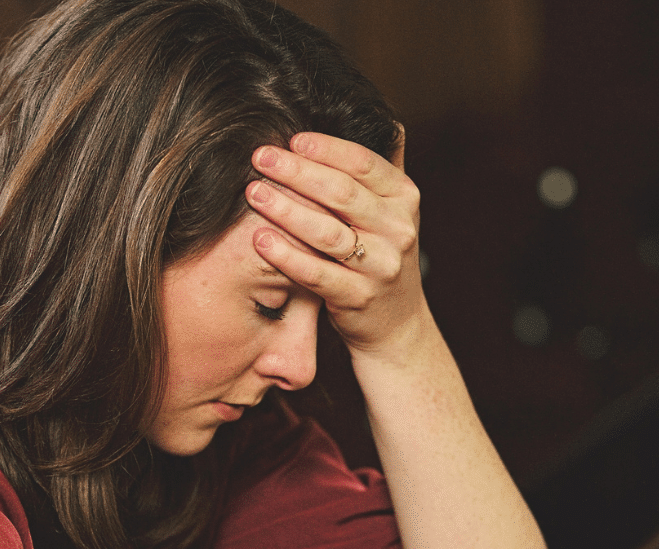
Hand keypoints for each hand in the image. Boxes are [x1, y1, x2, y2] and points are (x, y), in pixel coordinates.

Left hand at [247, 131, 424, 355]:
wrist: (396, 322)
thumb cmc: (380, 254)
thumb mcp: (391, 209)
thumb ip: (380, 168)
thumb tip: (376, 115)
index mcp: (404, 198)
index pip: (363, 163)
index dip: (325, 148)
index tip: (291, 140)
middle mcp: (398, 230)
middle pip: (342, 193)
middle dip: (297, 172)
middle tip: (260, 158)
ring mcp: (380, 266)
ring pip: (328, 232)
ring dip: (286, 209)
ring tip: (253, 192)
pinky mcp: (358, 298)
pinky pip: (316, 273)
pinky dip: (286, 255)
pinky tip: (260, 239)